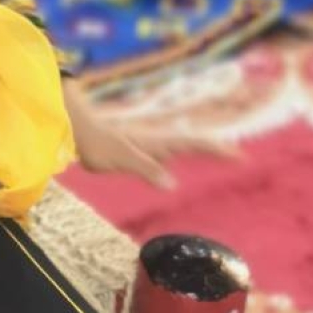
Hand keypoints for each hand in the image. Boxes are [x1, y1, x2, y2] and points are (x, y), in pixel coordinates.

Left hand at [64, 79, 238, 188]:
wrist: (73, 129)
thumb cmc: (95, 144)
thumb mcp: (120, 158)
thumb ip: (146, 168)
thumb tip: (172, 183)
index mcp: (156, 141)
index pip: (193, 143)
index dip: (216, 149)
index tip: (240, 155)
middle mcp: (155, 140)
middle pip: (192, 142)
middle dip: (216, 148)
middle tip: (239, 155)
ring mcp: (146, 144)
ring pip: (181, 145)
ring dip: (202, 148)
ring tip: (220, 153)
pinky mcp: (135, 150)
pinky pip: (166, 151)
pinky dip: (180, 153)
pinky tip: (177, 158)